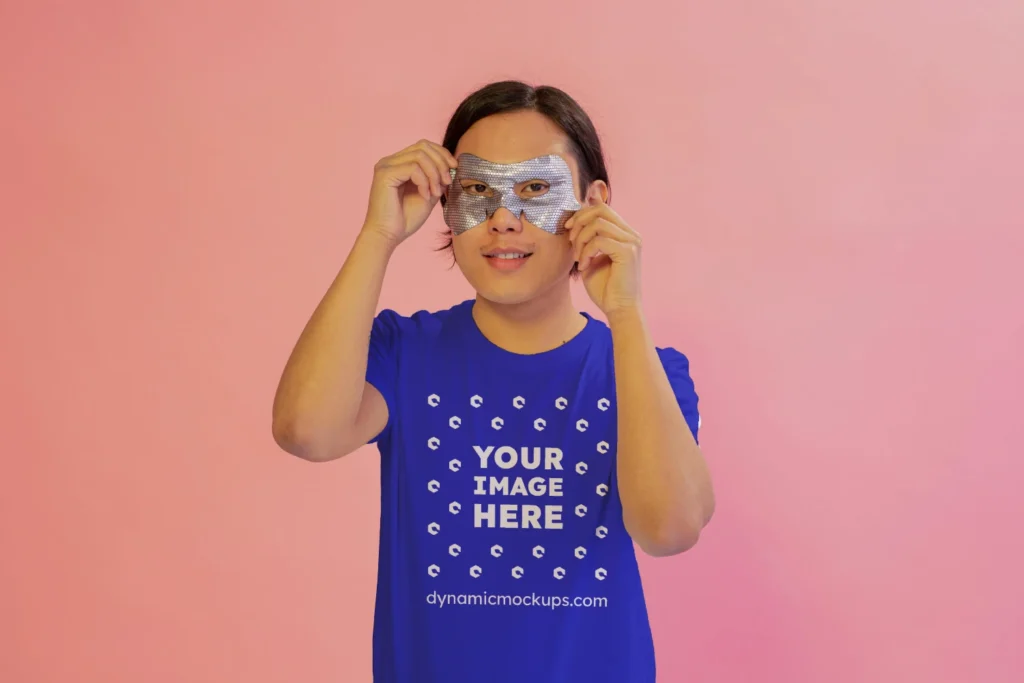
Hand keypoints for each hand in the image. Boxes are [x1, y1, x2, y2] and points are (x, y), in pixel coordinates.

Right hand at [361, 140, 457, 246]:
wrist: (388, 236)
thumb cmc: (405, 219)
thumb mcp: (429, 194)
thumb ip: (437, 179)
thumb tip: (451, 165)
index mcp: (399, 164)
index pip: (423, 146)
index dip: (442, 154)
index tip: (454, 168)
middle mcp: (390, 161)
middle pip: (422, 146)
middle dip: (441, 162)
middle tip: (448, 182)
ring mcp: (385, 166)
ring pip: (420, 155)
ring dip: (434, 174)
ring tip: (436, 193)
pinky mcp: (384, 174)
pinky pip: (413, 168)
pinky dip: (424, 181)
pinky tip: (424, 196)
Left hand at [565, 199, 642, 316]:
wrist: (619, 310)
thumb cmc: (605, 288)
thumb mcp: (591, 258)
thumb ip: (586, 240)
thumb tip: (575, 221)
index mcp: (624, 233)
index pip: (602, 208)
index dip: (582, 213)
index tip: (568, 228)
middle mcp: (631, 234)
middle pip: (601, 209)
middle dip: (579, 221)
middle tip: (570, 240)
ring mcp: (631, 242)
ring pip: (598, 224)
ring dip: (581, 239)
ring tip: (578, 257)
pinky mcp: (628, 252)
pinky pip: (600, 241)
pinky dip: (586, 252)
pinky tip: (584, 266)